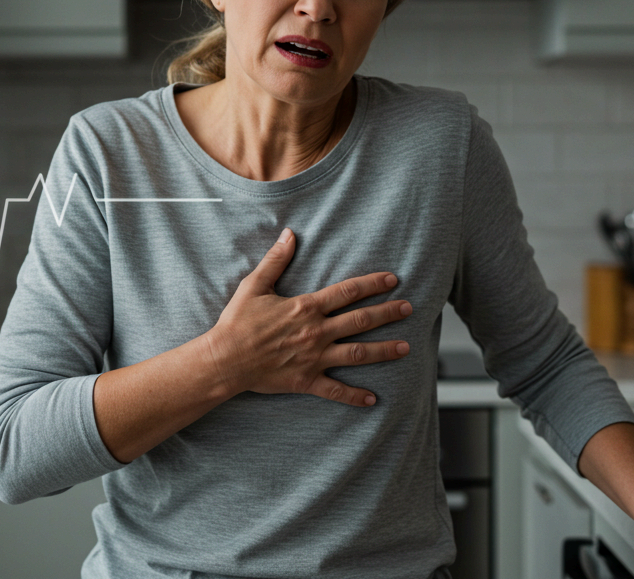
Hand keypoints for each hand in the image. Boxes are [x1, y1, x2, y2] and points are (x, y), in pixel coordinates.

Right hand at [201, 227, 411, 406]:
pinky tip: (372, 399)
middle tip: (409, 308)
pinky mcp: (306, 380)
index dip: (372, 284)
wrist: (225, 359)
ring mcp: (314, 358)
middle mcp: (316, 332)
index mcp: (306, 307)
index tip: (392, 279)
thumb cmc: (237, 322)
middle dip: (388, 313)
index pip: (347, 292)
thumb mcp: (255, 285)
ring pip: (357, 354)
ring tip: (406, 348)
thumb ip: (276, 260)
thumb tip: (289, 234)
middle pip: (360, 320)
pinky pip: (335, 390)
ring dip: (383, 350)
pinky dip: (354, 396)